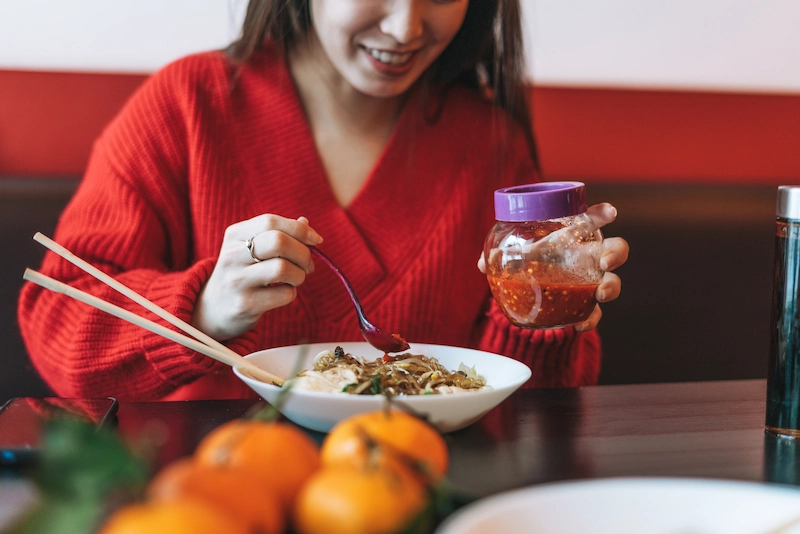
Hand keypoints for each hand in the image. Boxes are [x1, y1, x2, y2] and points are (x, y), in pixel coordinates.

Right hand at [191, 215, 322, 339]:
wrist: (212, 310)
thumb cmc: (241, 273)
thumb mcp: (250, 248)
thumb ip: (277, 233)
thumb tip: (305, 224)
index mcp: (234, 235)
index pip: (270, 221)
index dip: (299, 229)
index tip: (316, 240)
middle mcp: (232, 255)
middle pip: (278, 242)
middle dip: (303, 253)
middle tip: (308, 264)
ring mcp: (237, 281)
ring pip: (283, 268)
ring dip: (300, 275)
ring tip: (296, 279)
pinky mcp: (245, 304)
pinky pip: (284, 294)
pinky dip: (291, 293)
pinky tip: (282, 293)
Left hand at [477, 203, 628, 331]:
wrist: (528, 293)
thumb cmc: (528, 262)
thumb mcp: (514, 255)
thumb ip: (498, 256)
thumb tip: (485, 263)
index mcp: (573, 237)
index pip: (592, 220)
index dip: (603, 214)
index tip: (610, 212)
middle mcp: (588, 257)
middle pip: (616, 249)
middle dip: (616, 253)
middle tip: (605, 261)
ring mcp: (590, 282)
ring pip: (613, 282)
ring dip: (611, 287)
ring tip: (600, 294)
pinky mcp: (585, 305)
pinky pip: (595, 314)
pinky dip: (590, 320)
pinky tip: (579, 324)